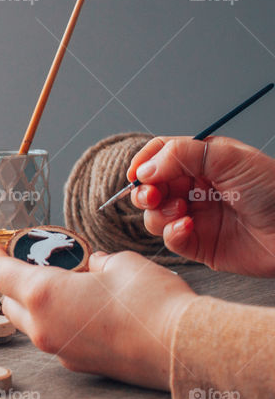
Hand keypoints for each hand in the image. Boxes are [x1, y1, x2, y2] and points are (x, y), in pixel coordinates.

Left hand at [0, 243, 195, 389]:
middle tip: (32, 264)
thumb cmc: (151, 302)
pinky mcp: (77, 364)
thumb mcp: (120, 264)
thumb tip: (92, 265)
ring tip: (62, 285)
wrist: (182, 349)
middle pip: (9, 302)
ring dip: (35, 305)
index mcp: (43, 295)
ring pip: (30, 324)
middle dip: (13, 282)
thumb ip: (95, 261)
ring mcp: (58, 349)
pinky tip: (83, 310)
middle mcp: (42, 327)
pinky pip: (54, 338)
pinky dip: (57, 322)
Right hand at [128, 135, 274, 276]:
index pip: (160, 155)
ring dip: (159, 213)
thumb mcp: (229, 158)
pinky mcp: (198, 244)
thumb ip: (182, 154)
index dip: (144, 162)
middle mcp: (195, 188)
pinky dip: (171, 233)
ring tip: (182, 211)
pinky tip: (189, 227)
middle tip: (151, 196)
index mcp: (203, 161)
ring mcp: (195, 216)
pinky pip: (169, 239)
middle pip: (150, 186)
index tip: (137, 174)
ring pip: (153, 214)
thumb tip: (144, 168)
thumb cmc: (273, 189)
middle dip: (144, 192)